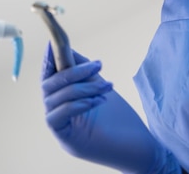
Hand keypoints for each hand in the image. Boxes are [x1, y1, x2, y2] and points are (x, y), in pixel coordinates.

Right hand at [41, 44, 179, 173]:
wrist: (140, 147)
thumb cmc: (120, 117)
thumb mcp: (97, 85)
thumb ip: (80, 69)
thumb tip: (64, 48)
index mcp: (62, 99)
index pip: (48, 76)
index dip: (48, 59)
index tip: (54, 43)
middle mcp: (56, 112)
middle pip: (48, 85)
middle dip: (73, 72)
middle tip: (98, 65)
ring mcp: (60, 128)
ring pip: (55, 98)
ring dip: (83, 88)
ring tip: (107, 86)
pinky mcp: (66, 140)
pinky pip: (57, 116)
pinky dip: (75, 104)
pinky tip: (97, 101)